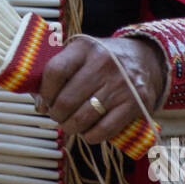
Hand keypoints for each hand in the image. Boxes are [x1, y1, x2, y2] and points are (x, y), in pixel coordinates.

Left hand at [34, 35, 166, 143]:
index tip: (44, 102)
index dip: (44, 93)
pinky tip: (88, 131)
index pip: (54, 71)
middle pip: (66, 100)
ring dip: (70, 127)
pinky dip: (90, 136)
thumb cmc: (103, 60)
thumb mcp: (81, 54)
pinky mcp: (136, 103)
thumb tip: (38, 103)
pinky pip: (104, 130)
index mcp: (85, 47)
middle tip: (57, 116)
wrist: (146, 59)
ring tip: (70, 125)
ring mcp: (121, 84)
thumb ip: (59, 72)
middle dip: (56, 115)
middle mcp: (103, 63)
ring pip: (82, 118)